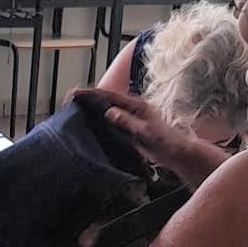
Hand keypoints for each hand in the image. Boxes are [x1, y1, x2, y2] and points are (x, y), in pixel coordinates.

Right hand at [70, 88, 191, 170]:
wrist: (177, 153)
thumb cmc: (165, 141)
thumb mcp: (145, 131)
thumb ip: (126, 121)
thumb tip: (108, 112)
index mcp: (136, 105)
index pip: (109, 96)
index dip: (91, 94)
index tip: (75, 93)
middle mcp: (132, 108)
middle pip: (106, 100)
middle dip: (88, 98)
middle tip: (70, 99)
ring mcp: (131, 117)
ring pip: (107, 109)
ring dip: (92, 108)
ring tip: (75, 110)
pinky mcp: (130, 128)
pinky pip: (111, 121)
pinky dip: (99, 119)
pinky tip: (90, 124)